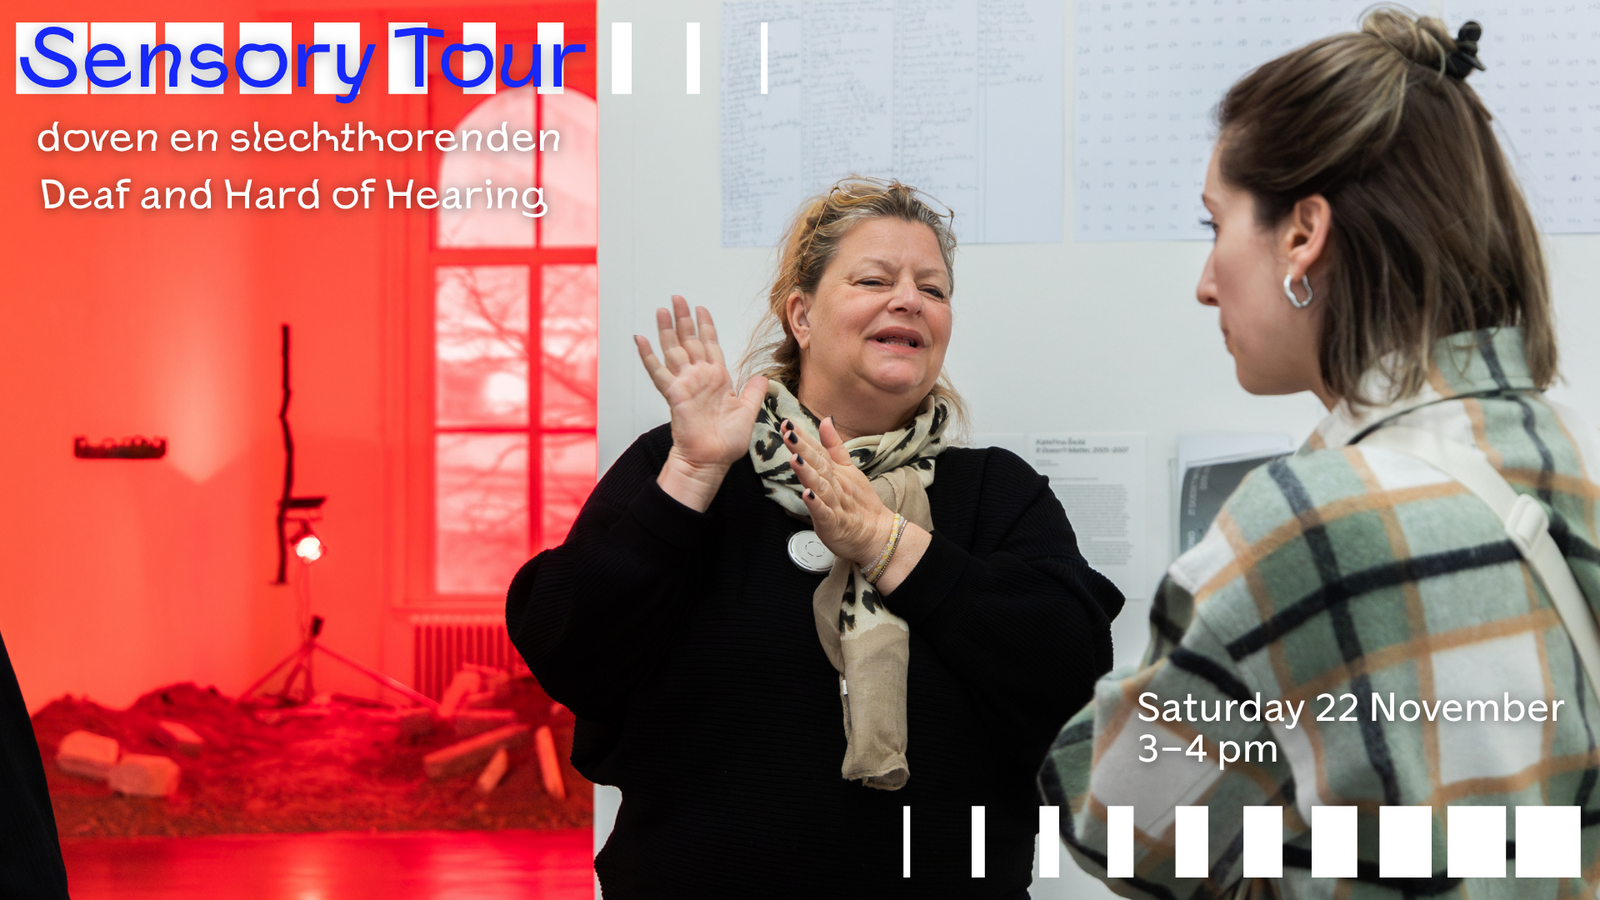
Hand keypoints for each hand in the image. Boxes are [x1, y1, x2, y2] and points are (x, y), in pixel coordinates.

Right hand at [636, 297, 766, 510]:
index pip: (710, 345)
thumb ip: (754, 392)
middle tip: (677, 298)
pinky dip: (648, 356)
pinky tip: (641, 339)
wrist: (711, 461)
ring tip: (661, 310)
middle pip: (689, 341)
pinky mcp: (674, 394)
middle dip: (683, 319)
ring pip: (673, 350)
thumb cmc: (726, 443)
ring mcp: (685, 384)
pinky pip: (658, 372)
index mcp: (717, 379)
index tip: (701, 309)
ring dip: (666, 330)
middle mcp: (699, 378)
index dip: (706, 326)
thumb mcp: (748, 413)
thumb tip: (763, 377)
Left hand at [783, 417, 897, 566]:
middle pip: (819, 465)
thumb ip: (835, 446)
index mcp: (837, 472)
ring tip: (795, 460)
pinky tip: (807, 495)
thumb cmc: (860, 503)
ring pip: (821, 486)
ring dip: (808, 473)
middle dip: (803, 449)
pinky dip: (816, 504)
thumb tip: (825, 420)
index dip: (803, 438)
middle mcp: (836, 485)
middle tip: (789, 434)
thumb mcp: (848, 470)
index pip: (819, 451)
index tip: (787, 424)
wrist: (877, 534)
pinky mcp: (834, 524)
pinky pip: (825, 513)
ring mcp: (836, 504)